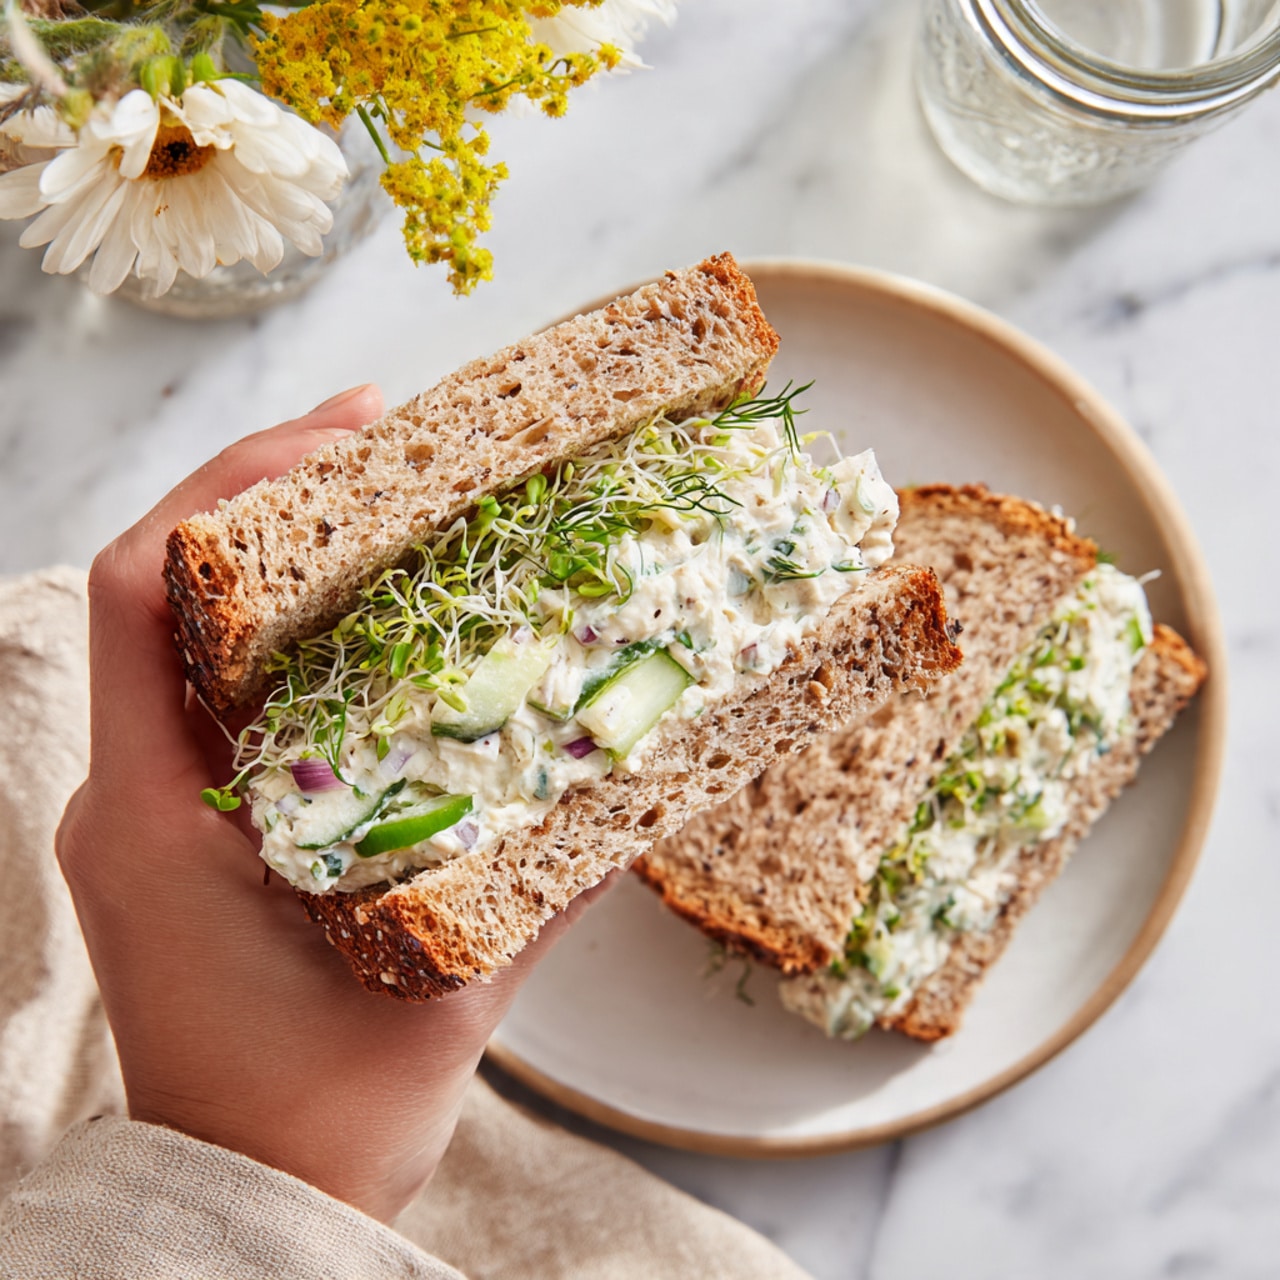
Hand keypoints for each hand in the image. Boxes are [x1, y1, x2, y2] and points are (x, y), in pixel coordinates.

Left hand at [56, 387, 611, 1222]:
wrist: (256, 1193)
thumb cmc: (326, 1111)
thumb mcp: (446, 984)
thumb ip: (546, 882)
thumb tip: (645, 784)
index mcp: (154, 817)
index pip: (143, 594)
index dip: (240, 486)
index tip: (354, 438)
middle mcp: (132, 796)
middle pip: (170, 588)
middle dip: (276, 496)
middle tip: (394, 442)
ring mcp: (149, 812)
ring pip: (190, 635)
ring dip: (282, 560)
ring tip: (393, 506)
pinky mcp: (183, 831)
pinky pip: (218, 695)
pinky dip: (290, 636)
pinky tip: (378, 624)